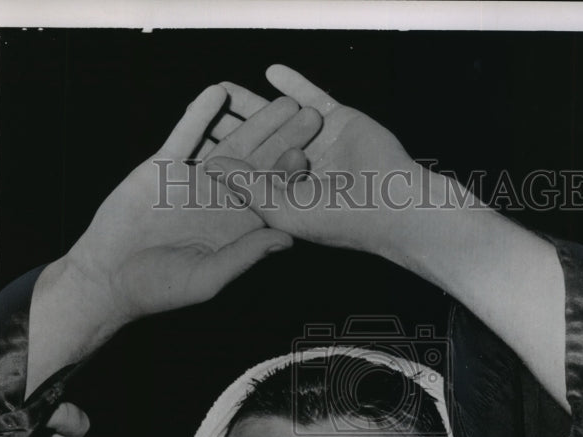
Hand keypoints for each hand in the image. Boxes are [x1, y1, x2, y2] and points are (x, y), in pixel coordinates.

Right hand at [25, 85, 320, 393]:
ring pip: (228, 145)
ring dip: (251, 121)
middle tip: (310, 114)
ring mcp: (193, 181)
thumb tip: (287, 241)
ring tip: (276, 98)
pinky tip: (217, 92)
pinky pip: (186, 136)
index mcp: (236, 227)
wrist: (108, 276)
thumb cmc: (159, 289)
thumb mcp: (207, 277)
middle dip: (283, 140)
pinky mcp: (164, 167)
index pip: (270, 198)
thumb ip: (245, 255)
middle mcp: (220, 201)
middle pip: (258, 165)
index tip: (314, 159)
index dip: (291, 178)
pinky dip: (200, 115)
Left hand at [205, 66, 416, 255]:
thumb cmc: (338, 220)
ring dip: (254, 104)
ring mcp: (318, 144)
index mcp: (284, 196)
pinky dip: (292, 83)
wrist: (391, 203)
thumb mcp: (282, 209)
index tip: (192, 152)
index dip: (221, 163)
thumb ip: (247, 186)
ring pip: (278, 119)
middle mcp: (299, 170)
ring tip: (223, 87)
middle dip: (231, 127)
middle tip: (201, 112)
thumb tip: (212, 164)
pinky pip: (310, 97)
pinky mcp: (337, 121)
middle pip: (257, 143)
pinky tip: (271, 71)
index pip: (246, 176)